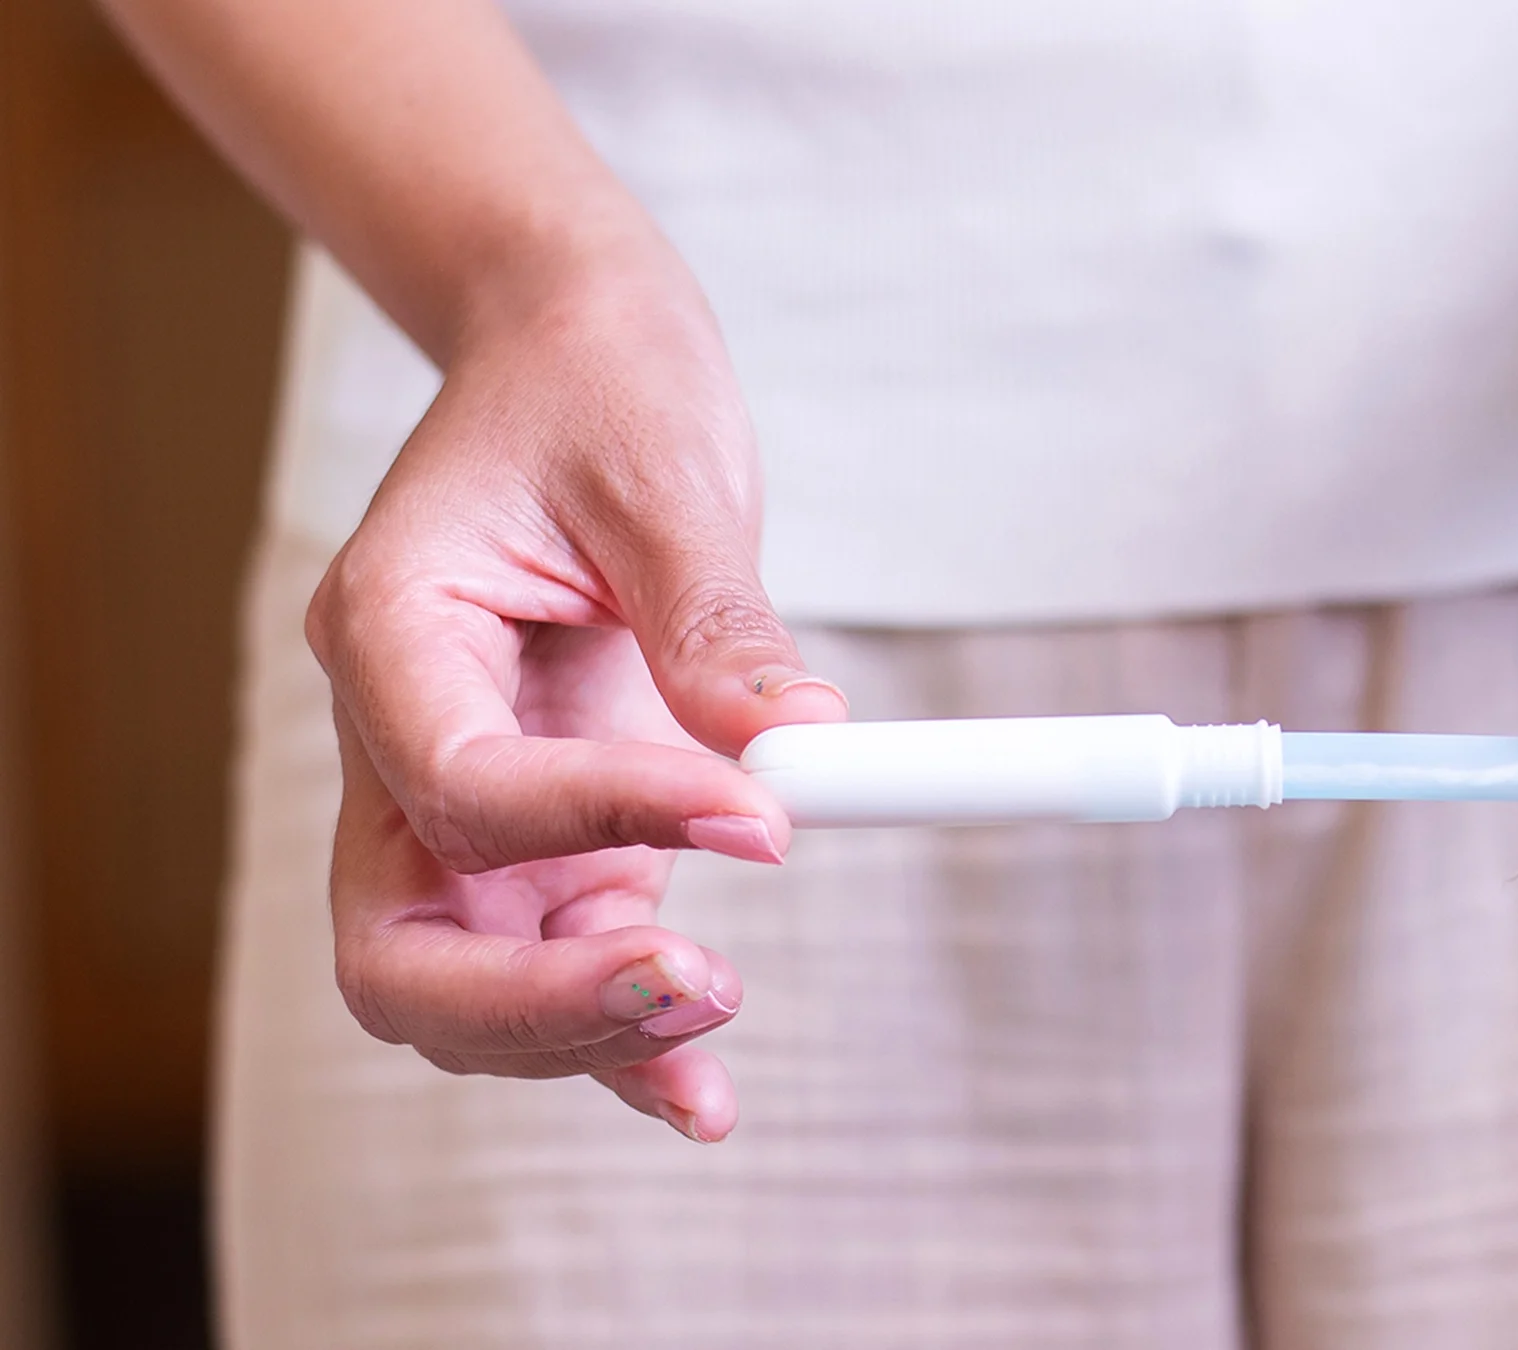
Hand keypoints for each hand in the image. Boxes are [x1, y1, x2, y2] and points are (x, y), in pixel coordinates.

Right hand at [308, 261, 845, 1138]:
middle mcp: (401, 734)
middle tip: (697, 991)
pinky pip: (558, 957)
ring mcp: (460, 803)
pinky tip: (702, 1091)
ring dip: (581, 1031)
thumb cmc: (597, 391)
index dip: (604, 820)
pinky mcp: (545, 835)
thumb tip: (796, 749)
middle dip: (535, 999)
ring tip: (716, 1037)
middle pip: (401, 948)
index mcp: (390, 629)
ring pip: (465, 983)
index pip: (464, 782)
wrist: (571, 364)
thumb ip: (714, 620)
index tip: (761, 817)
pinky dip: (621, 1033)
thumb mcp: (662, 475)